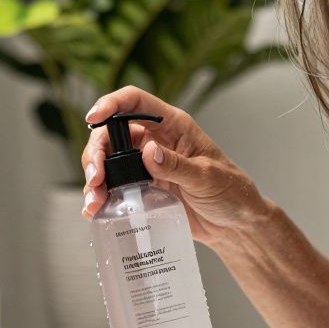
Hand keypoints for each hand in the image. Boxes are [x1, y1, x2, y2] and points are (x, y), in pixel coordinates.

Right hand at [80, 86, 268, 247]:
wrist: (235, 225)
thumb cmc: (231, 193)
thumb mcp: (207, 178)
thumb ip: (177, 166)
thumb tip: (148, 152)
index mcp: (173, 126)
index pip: (135, 102)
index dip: (111, 103)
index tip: (93, 117)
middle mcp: (155, 141)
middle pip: (112, 134)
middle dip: (97, 153)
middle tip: (95, 178)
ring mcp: (145, 165)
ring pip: (108, 162)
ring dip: (94, 179)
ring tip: (94, 202)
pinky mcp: (141, 189)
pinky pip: (113, 187)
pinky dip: (101, 197)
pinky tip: (96, 211)